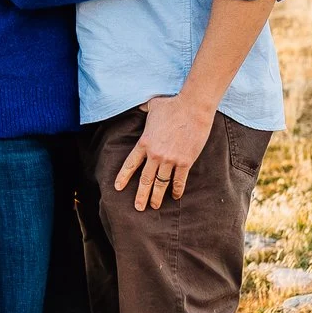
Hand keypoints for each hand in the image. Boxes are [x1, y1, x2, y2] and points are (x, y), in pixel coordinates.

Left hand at [114, 93, 214, 210]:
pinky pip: (179, 180)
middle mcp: (155, 154)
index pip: (130, 164)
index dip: (123, 177)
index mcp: (144, 142)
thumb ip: (144, 110)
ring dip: (157, 197)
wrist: (193, 107)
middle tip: (138, 207)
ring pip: (161, 184)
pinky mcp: (185, 161)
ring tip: (154, 206)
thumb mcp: (152, 106)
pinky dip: (177, 189)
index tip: (118, 188)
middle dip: (141, 195)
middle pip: (145, 180)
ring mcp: (170, 160)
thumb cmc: (173, 104)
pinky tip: (175, 196)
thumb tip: (140, 106)